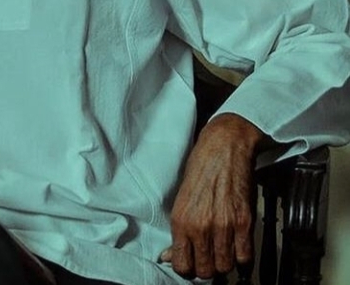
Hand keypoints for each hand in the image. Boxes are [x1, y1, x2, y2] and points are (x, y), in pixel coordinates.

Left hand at [160, 113, 262, 279]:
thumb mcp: (182, 197)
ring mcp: (224, 226)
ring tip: (222, 249)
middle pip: (205, 271)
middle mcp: (201, 226)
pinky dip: (242, 257)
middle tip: (208, 255)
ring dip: (225, 262)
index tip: (192, 261)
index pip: (182, 265)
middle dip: (207, 266)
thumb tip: (171, 255)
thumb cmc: (201, 167)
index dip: (187, 267)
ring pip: (225, 267)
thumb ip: (179, 230)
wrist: (224, 146)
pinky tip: (237, 246)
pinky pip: (245, 258)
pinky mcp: (245, 222)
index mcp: (181, 219)